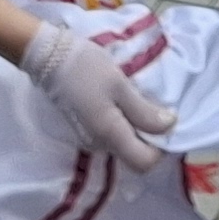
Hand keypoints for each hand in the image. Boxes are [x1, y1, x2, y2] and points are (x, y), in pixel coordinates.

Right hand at [17, 17, 176, 172]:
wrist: (48, 56)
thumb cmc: (86, 68)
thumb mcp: (119, 85)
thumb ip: (144, 110)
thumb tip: (170, 126)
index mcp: (110, 136)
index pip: (144, 163)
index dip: (161, 146)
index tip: (167, 120)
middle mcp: (100, 145)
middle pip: (134, 154)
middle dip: (150, 134)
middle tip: (155, 103)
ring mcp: (90, 137)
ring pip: (124, 142)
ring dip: (136, 124)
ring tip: (138, 95)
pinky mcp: (85, 127)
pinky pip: (112, 132)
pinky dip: (123, 120)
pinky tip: (122, 97)